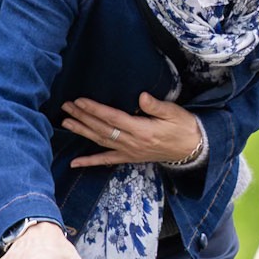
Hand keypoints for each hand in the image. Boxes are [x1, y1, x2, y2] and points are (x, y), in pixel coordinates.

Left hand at [63, 93, 204, 166]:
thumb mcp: (174, 113)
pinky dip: (90, 161)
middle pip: (102, 129)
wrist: (193, 149)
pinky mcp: (130, 157)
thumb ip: (156, 106)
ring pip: (101, 142)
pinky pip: (107, 160)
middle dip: (82, 117)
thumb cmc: (184, 127)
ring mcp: (129, 152)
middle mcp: (132, 143)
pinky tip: (75, 163)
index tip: (80, 101)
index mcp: (142, 130)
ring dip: (82, 132)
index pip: (113, 118)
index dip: (95, 110)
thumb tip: (141, 96)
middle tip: (66, 107)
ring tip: (66, 123)